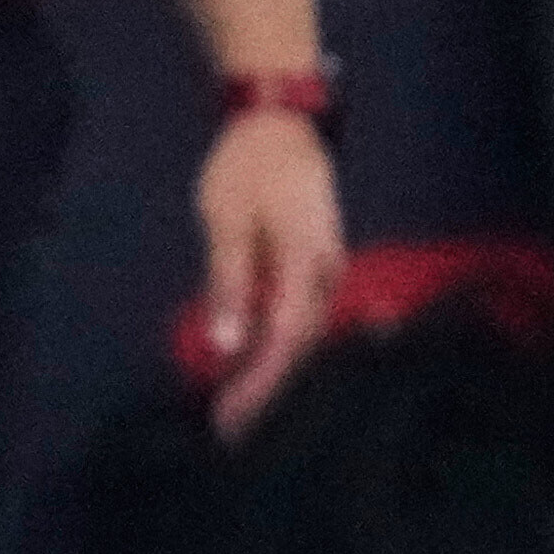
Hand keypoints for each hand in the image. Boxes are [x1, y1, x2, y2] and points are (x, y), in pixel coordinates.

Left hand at [186, 105, 345, 437]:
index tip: (229, 417)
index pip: (284, 339)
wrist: (283, 123)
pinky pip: (300, 319)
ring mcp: (326, 271)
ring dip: (272, 373)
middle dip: (264, 390)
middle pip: (299, 346)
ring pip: (303, 337)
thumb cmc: (249, 166)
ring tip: (239, 410)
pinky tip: (252, 367)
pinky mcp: (316, 269)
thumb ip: (230, 280)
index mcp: (306, 262)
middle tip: (228, 429)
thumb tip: (228, 343)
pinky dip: (276, 347)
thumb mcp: (227, 218)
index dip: (258, 383)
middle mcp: (326, 273)